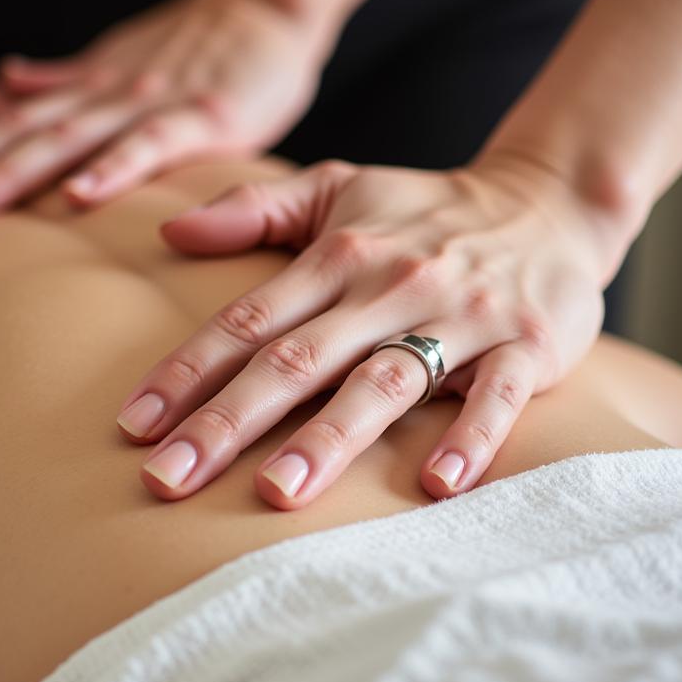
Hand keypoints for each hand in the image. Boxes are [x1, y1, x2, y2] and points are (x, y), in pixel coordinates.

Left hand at [0, 0, 327, 218]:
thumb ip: (67, 78)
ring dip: (9, 174)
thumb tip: (8, 81)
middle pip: (21, 135)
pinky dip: (111, 169)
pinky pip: (150, 145)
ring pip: (68, 140)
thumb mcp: (121, 61)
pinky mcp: (203, 117)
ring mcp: (151, 104)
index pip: (10, 126)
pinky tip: (76, 197)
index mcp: (89, 89)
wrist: (267, 7)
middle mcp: (107, 95)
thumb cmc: (200, 45)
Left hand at [116, 154, 610, 508]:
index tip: (135, 425)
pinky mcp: (524, 345)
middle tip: (167, 479)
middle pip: (296, 361)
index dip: (187, 371)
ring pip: (383, 381)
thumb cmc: (422, 207)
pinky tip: (435, 485)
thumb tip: (168, 229)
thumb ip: (253, 208)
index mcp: (336, 256)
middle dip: (227, 422)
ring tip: (275, 493)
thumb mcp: (336, 188)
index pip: (247, 320)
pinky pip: (496, 395)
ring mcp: (458, 316)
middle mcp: (387, 287)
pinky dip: (469, 436)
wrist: (546, 203)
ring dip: (329, 438)